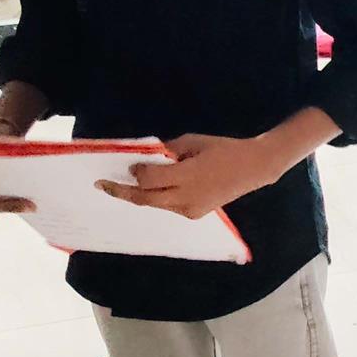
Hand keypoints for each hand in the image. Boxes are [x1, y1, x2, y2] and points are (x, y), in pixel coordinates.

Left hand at [96, 132, 280, 219]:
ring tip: (125, 187)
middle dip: (122, 192)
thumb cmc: (223, 149)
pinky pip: (169, 207)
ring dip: (141, 196)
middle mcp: (185, 197)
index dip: (137, 173)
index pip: (150, 179)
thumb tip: (150, 157)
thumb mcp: (194, 141)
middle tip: (103, 186)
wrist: (253, 168)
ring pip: (156, 205)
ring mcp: (190, 209)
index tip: (131, 165)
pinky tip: (154, 190)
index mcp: (187, 175)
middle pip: (146, 199)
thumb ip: (170, 151)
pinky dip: (159, 198)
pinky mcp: (194, 214)